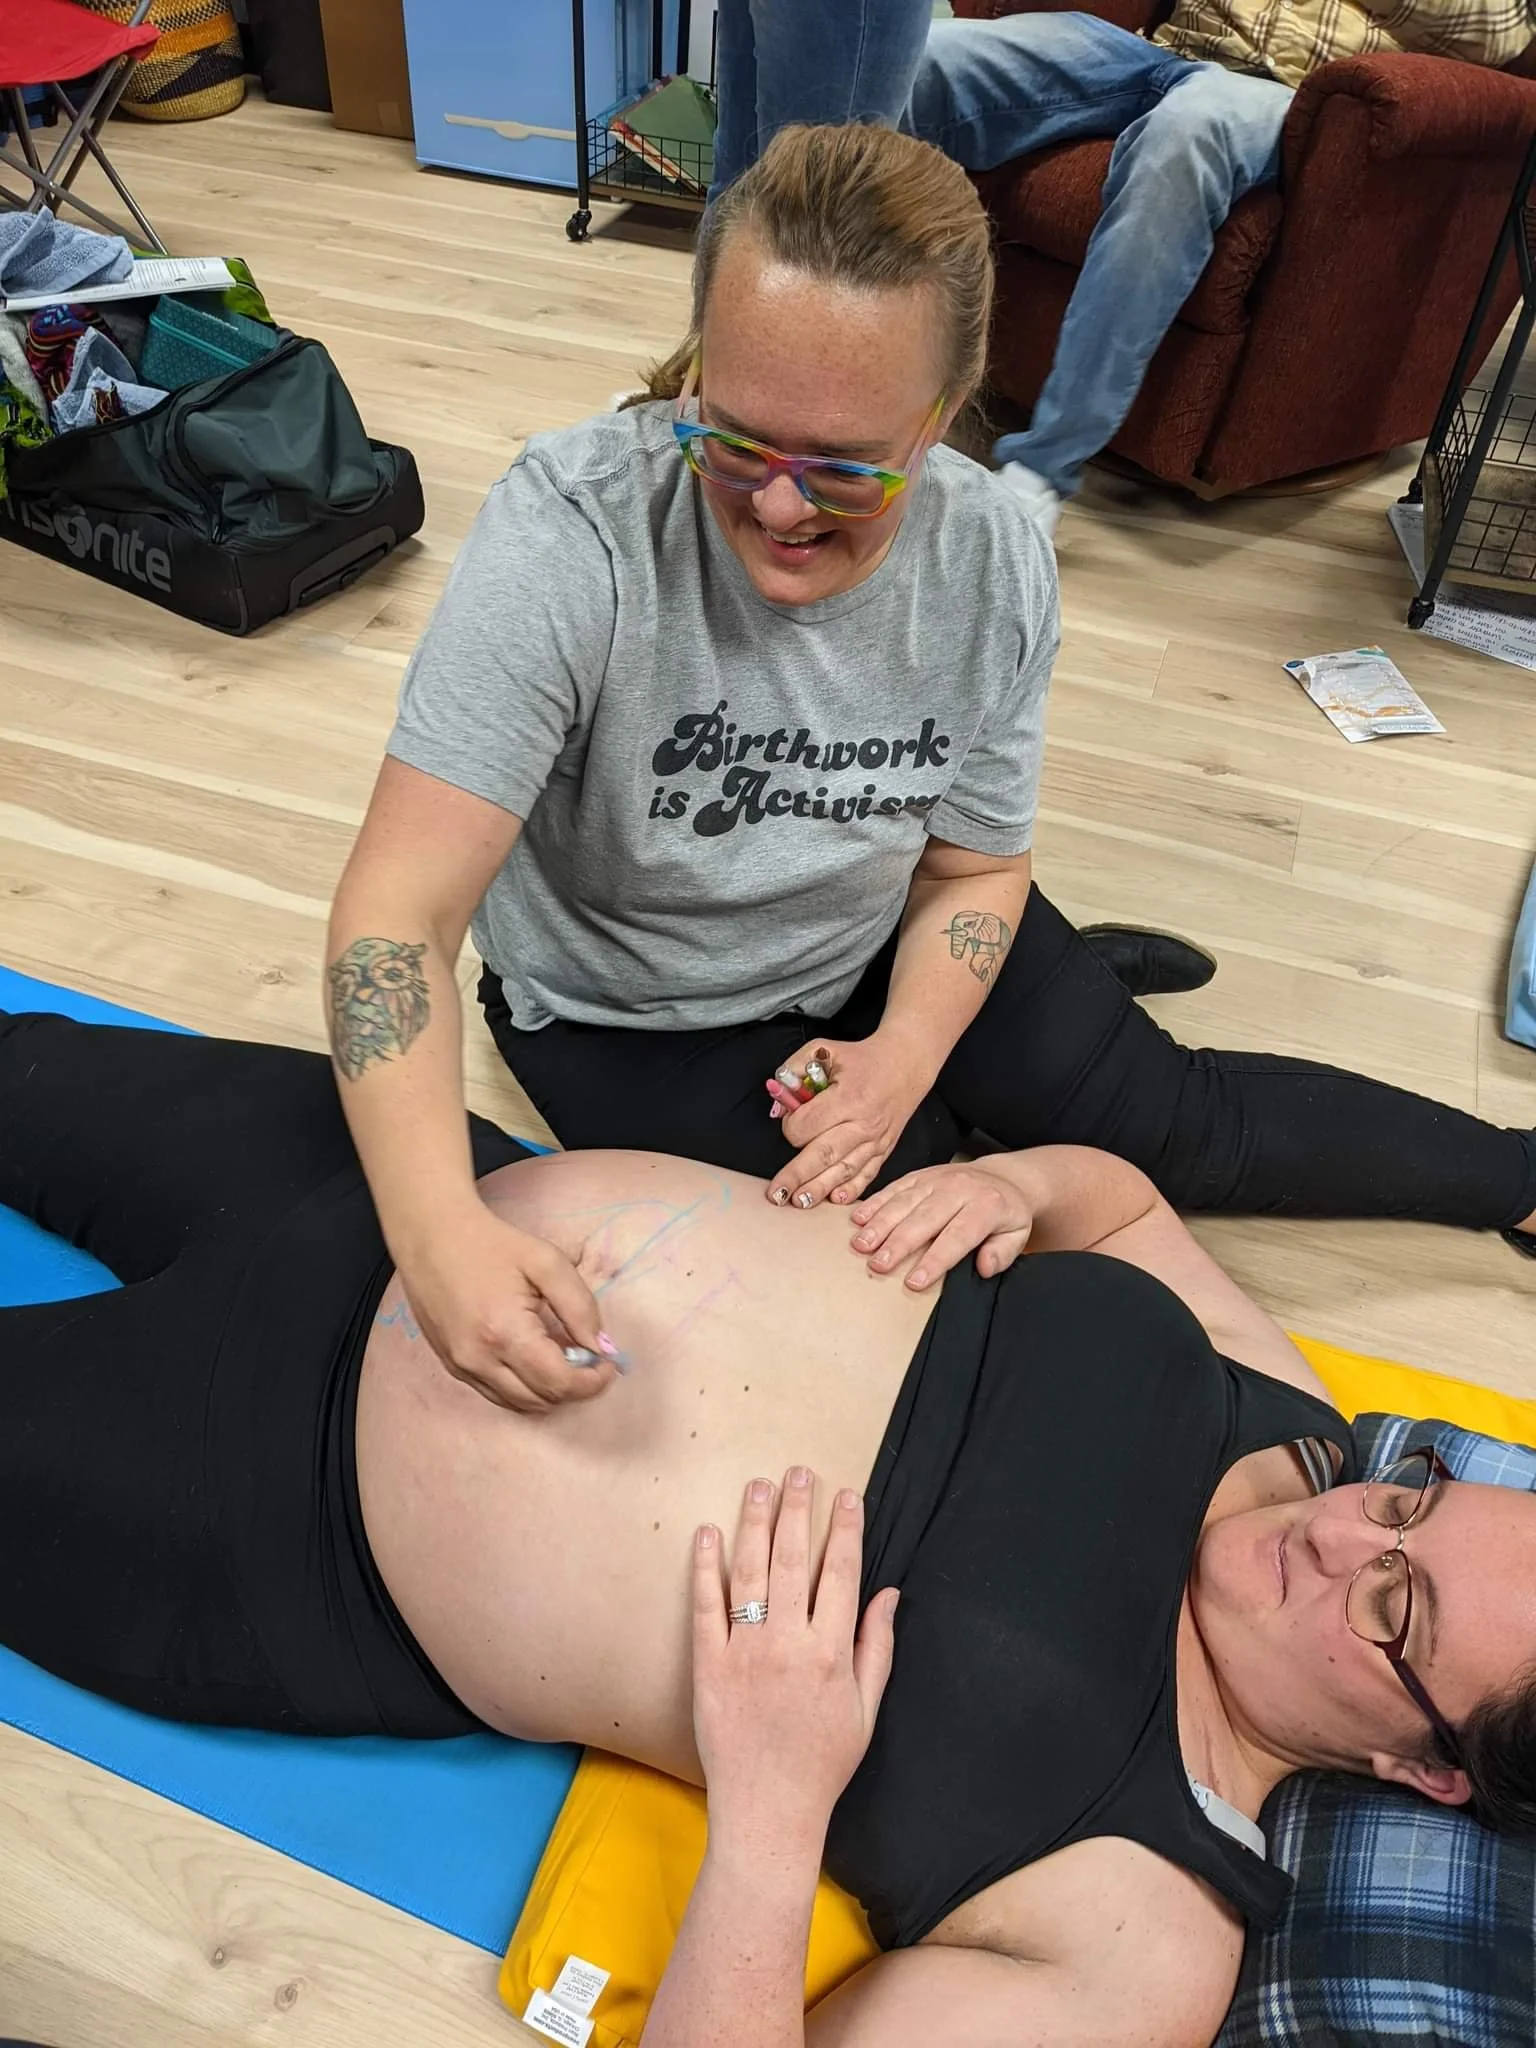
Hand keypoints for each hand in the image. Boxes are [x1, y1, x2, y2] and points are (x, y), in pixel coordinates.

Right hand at [397, 1202, 619, 1412]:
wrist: (432, 1236)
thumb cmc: (492, 1244)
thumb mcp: (547, 1263)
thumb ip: (580, 1306)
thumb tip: (601, 1347)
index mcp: (505, 1333)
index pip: (559, 1384)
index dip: (592, 1382)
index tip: (608, 1363)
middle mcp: (479, 1360)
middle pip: (541, 1400)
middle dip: (574, 1386)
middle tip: (588, 1356)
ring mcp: (462, 1367)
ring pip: (519, 1404)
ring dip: (548, 1389)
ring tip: (560, 1353)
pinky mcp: (452, 1367)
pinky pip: (497, 1393)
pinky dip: (523, 1385)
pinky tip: (532, 1355)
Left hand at [692, 1471, 897, 1848]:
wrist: (768, 1813)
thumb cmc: (823, 1764)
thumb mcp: (866, 1710)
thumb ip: (877, 1648)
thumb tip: (888, 1592)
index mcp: (831, 1654)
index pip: (841, 1574)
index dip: (846, 1530)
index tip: (848, 1496)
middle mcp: (788, 1645)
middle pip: (792, 1559)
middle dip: (798, 1509)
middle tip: (798, 1472)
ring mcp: (744, 1652)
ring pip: (748, 1571)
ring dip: (754, 1522)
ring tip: (758, 1485)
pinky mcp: (708, 1666)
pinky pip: (704, 1606)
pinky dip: (704, 1567)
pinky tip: (707, 1534)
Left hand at [764, 1033, 930, 1210]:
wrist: (905, 1064)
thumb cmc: (862, 1059)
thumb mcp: (823, 1050)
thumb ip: (793, 1070)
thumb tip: (778, 1104)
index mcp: (847, 1097)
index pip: (807, 1124)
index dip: (790, 1125)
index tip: (791, 1119)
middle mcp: (863, 1123)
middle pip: (823, 1154)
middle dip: (796, 1175)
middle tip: (776, 1194)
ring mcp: (875, 1140)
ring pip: (844, 1170)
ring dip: (820, 1188)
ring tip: (799, 1202)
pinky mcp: (884, 1150)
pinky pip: (867, 1174)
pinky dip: (852, 1189)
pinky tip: (836, 1200)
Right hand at [849, 1161, 1034, 1289]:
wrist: (1000, 1177)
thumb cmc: (1004, 1213)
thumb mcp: (1017, 1233)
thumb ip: (1003, 1253)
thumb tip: (984, 1267)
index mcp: (986, 1205)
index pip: (957, 1236)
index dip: (935, 1260)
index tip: (915, 1282)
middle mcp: (958, 1188)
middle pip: (924, 1218)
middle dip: (898, 1243)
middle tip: (878, 1265)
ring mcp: (935, 1179)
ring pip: (903, 1202)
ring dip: (879, 1224)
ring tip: (861, 1245)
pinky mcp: (919, 1174)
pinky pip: (894, 1188)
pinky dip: (874, 1203)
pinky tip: (857, 1219)